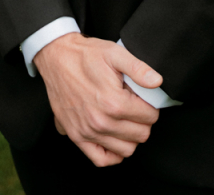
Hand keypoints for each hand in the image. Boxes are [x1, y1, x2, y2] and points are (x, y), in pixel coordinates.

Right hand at [34, 33, 161, 167]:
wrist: (57, 57)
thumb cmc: (85, 55)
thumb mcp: (114, 53)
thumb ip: (138, 68)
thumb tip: (157, 82)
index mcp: (114, 102)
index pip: (150, 117)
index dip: (151, 106)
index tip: (143, 99)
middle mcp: (101, 122)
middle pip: (141, 135)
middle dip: (143, 121)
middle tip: (136, 107)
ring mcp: (88, 132)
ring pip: (126, 150)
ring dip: (131, 136)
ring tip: (126, 119)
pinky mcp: (77, 136)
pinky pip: (102, 160)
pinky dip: (113, 154)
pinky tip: (114, 137)